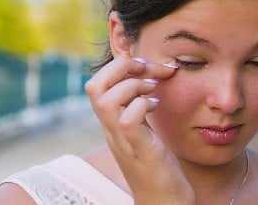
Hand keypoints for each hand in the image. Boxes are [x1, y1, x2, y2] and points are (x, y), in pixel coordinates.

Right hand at [84, 57, 191, 204]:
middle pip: (94, 85)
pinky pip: (128, 119)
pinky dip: (142, 104)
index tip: (147, 66)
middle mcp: (110, 129)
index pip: (97, 83)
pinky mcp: (138, 148)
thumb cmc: (158, 165)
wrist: (163, 199)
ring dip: (133, 84)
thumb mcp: (144, 130)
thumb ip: (139, 108)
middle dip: (121, 66)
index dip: (119, 65)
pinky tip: (156, 106)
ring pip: (106, 99)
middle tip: (148, 68)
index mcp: (111, 121)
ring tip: (153, 88)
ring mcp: (122, 139)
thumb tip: (148, 80)